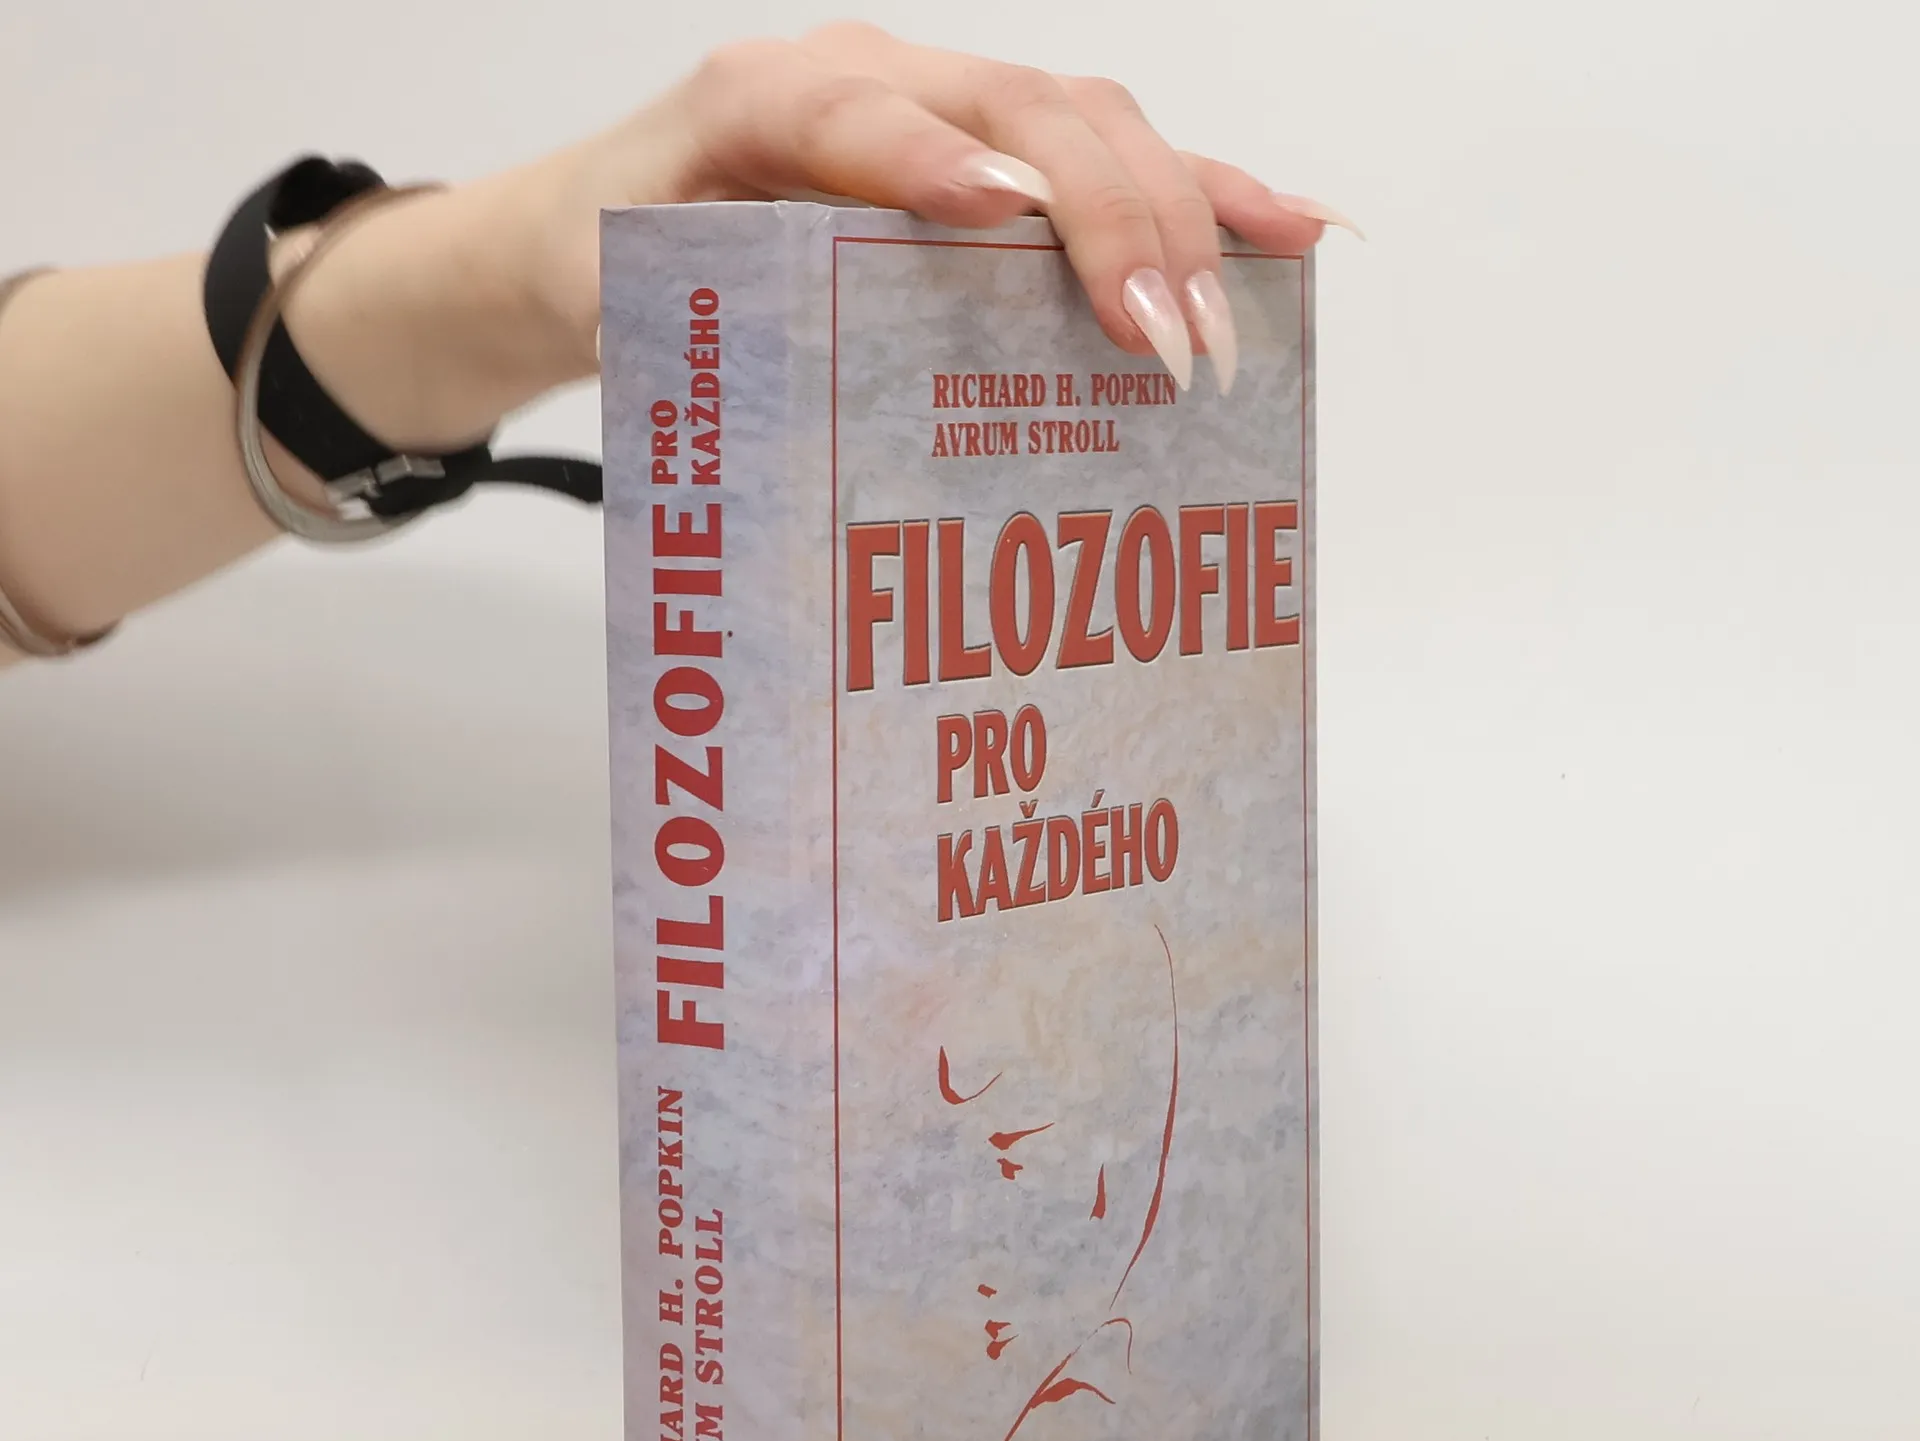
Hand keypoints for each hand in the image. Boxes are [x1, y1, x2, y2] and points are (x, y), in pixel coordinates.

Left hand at [511, 22, 1357, 397]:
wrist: (610, 227)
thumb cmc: (629, 268)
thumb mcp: (632, 297)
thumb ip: (695, 317)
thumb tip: (800, 407)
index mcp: (765, 101)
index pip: (857, 111)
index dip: (934, 157)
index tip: (1002, 217)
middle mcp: (876, 81)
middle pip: (1024, 110)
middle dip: (1108, 218)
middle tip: (1162, 339)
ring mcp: (951, 110)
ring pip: (1091, 125)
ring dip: (1177, 214)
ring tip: (1234, 308)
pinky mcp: (1000, 154)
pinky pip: (1114, 162)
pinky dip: (1202, 197)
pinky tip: (1286, 232)